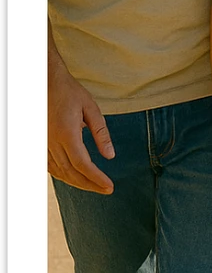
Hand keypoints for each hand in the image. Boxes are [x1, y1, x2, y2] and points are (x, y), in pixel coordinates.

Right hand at [48, 64, 115, 193]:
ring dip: (77, 183)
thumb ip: (101, 132)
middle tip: (106, 190)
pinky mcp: (40, 144)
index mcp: (66, 133)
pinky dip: (63, 176)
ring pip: (59, 173)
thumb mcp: (91, 108)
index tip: (109, 186)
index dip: (96, 178)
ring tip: (94, 186)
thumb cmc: (70, 92)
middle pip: (71, 173)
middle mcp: (52, 142)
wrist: (46, 83)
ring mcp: (44, 144)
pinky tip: (74, 177)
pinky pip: (51, 167)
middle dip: (89, 184)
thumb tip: (110, 155)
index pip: (82, 164)